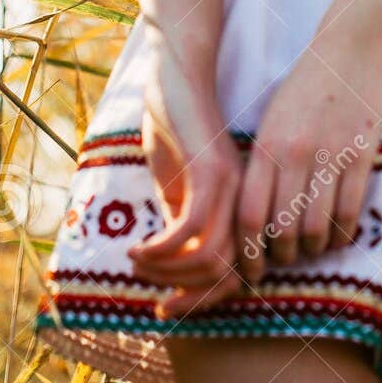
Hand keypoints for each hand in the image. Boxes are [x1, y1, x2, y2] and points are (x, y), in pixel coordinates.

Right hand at [127, 34, 244, 317]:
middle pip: (228, 275)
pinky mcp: (209, 171)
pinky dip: (160, 250)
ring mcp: (231, 186)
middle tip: (158, 305)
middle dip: (190, 299)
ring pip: (210, 258)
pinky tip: (137, 249)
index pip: (240, 276)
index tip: (168, 307)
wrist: (178, 75)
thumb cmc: (177, 128)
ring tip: (138, 263)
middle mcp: (245, 200)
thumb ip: (183, 224)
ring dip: (167, 273)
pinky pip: (190, 231)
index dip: (207, 301)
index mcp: (242, 208)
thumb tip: (172, 271)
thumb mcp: (179, 187)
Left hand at [236, 27, 381, 283]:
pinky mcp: (362, 155)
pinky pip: (350, 211)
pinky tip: (340, 236)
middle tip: (285, 262)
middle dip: (282, 257)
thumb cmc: (308, 84)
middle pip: (282, 230)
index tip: (251, 271)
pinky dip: (343, 234)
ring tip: (313, 250)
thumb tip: (255, 216)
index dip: (248, 255)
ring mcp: (330, 156)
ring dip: (314, 250)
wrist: (352, 47)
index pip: (249, 216)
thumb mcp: (272, 119)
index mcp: (266, 146)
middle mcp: (294, 154)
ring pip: (317, 227)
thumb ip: (263, 162)